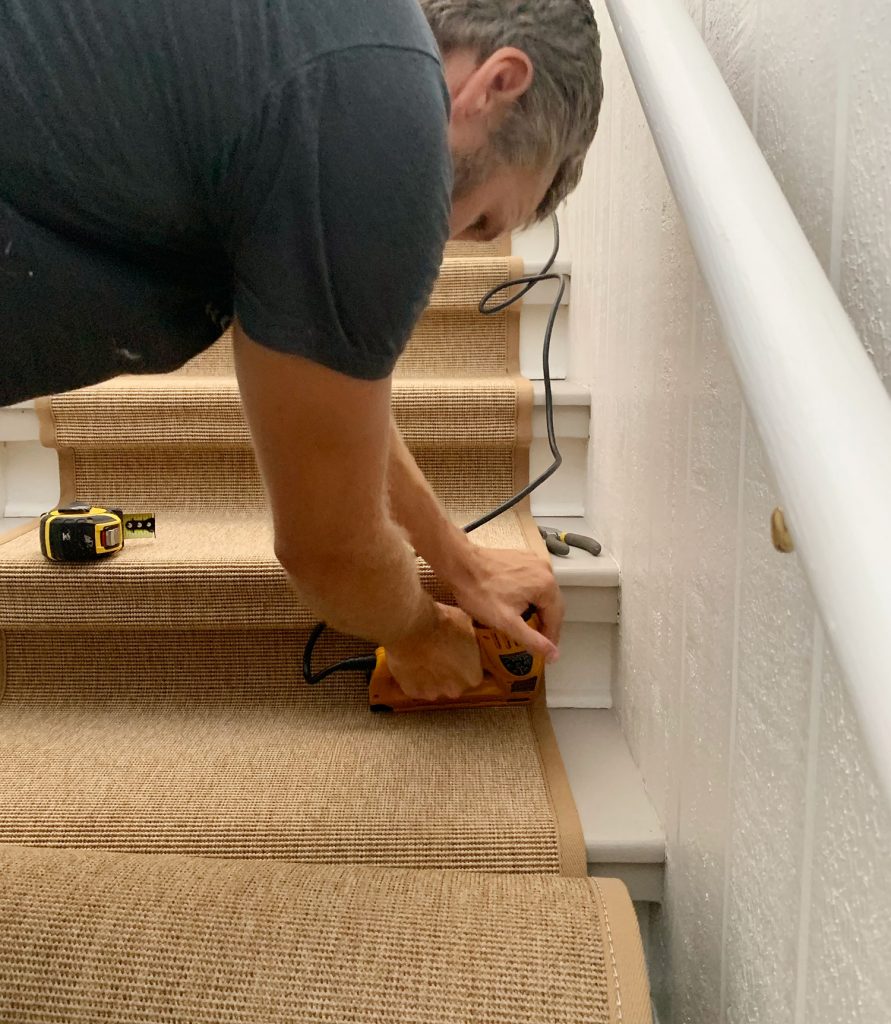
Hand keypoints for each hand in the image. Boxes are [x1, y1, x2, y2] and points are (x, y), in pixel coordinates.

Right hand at [385, 603, 482, 700]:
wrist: (410, 628)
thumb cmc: (440, 624)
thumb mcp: (464, 622)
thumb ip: (468, 637)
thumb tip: (465, 634)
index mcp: (472, 676)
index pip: (472, 674)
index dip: (464, 662)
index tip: (456, 653)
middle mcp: (455, 690)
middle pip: (454, 684)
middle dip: (448, 672)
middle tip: (438, 654)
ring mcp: (433, 693)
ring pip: (433, 686)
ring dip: (430, 675)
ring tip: (422, 656)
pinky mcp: (412, 691)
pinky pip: (415, 686)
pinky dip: (413, 677)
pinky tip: (410, 661)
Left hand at [445, 547, 563, 661]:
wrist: (459, 564)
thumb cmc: (480, 594)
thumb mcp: (507, 622)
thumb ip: (532, 640)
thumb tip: (554, 655)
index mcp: (547, 585)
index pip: (556, 618)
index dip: (551, 638)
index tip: (547, 654)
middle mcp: (545, 569)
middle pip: (552, 603)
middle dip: (546, 623)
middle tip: (539, 641)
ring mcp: (533, 560)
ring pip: (543, 591)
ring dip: (539, 608)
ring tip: (530, 625)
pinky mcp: (522, 557)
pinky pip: (533, 580)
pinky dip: (530, 594)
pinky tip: (520, 604)